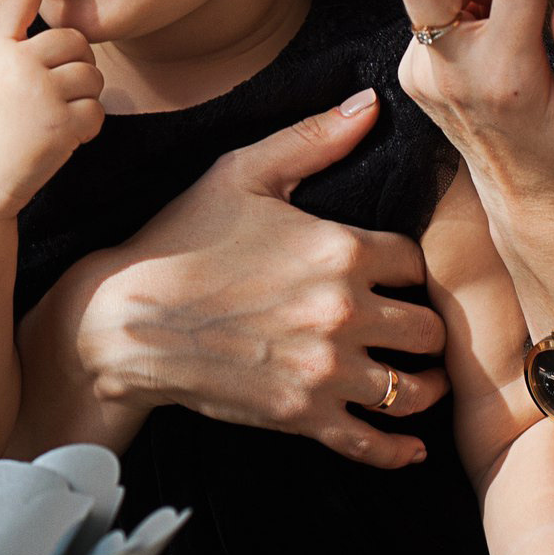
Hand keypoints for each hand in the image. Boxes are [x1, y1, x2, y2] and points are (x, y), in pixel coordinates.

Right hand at [0, 0, 104, 219]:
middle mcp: (18, 64)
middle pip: (72, 40)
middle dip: (71, 63)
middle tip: (49, 93)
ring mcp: (42, 94)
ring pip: (90, 74)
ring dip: (81, 96)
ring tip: (50, 118)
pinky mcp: (64, 125)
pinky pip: (96, 110)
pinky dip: (86, 126)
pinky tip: (59, 140)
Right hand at [61, 96, 450, 466]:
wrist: (125, 320)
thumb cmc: (181, 240)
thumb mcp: (241, 173)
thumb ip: (311, 139)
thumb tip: (370, 104)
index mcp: (341, 249)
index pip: (415, 260)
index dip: (409, 266)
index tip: (398, 274)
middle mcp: (346, 312)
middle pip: (427, 328)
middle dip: (425, 327)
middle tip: (416, 328)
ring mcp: (327, 370)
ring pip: (413, 389)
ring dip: (424, 385)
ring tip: (422, 380)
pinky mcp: (304, 415)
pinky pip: (373, 443)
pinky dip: (398, 450)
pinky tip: (410, 446)